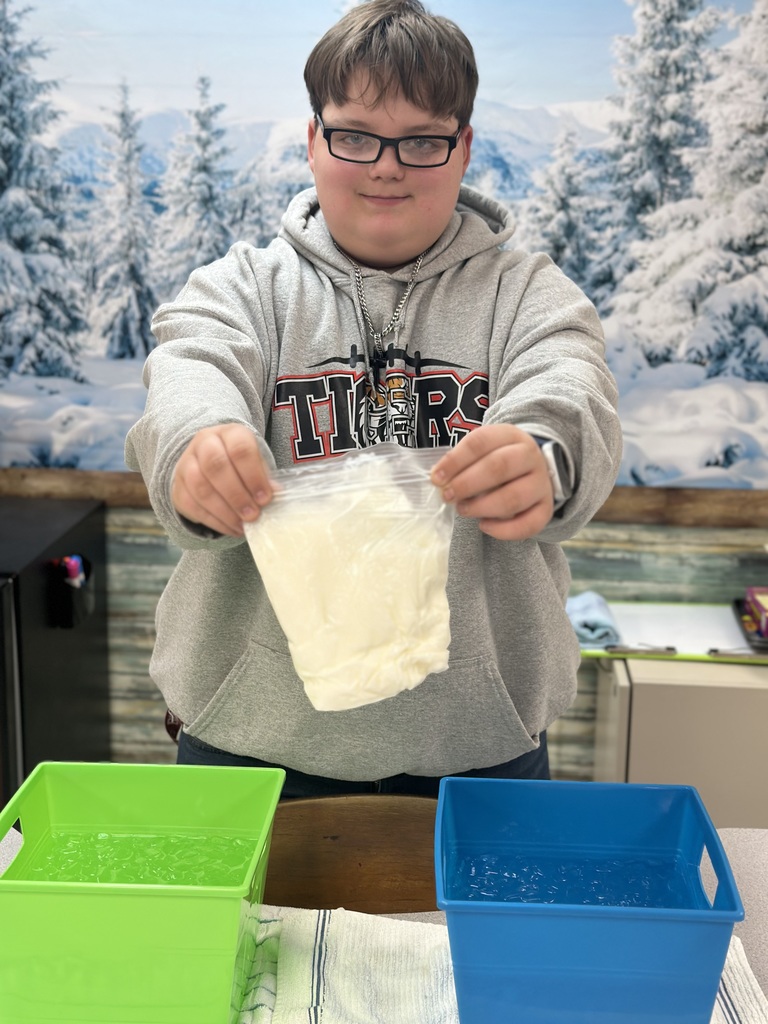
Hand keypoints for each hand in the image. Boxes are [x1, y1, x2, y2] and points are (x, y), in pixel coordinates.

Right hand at [171, 424, 273, 536]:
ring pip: (200, 486)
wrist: (209, 463)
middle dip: (237, 495)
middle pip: (215, 466)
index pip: (240, 449)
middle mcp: (205, 443)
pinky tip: (231, 528)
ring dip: (224, 510)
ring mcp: (187, 463)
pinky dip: (213, 520)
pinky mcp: (178, 486)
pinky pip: (191, 504)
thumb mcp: (256, 464)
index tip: (265, 498)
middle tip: (253, 515)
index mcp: (230, 433)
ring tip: (242, 524)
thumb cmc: (241, 465)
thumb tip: (274, 495)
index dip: (253, 475)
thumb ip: (264, 477)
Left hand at [430, 424, 553, 539]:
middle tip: (448, 496)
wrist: (533, 469)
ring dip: (482, 507)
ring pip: (513, 498)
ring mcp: (541, 483)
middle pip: (498, 467)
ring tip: (463, 510)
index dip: (455, 461)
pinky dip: (504, 530)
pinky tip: (484, 526)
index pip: (480, 442)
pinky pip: (529, 524)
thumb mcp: (482, 451)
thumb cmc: (498, 460)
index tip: (436, 478)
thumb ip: (462, 462)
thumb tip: (439, 479)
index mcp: (510, 435)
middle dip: (467, 484)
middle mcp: (530, 456)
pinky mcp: (546, 508)